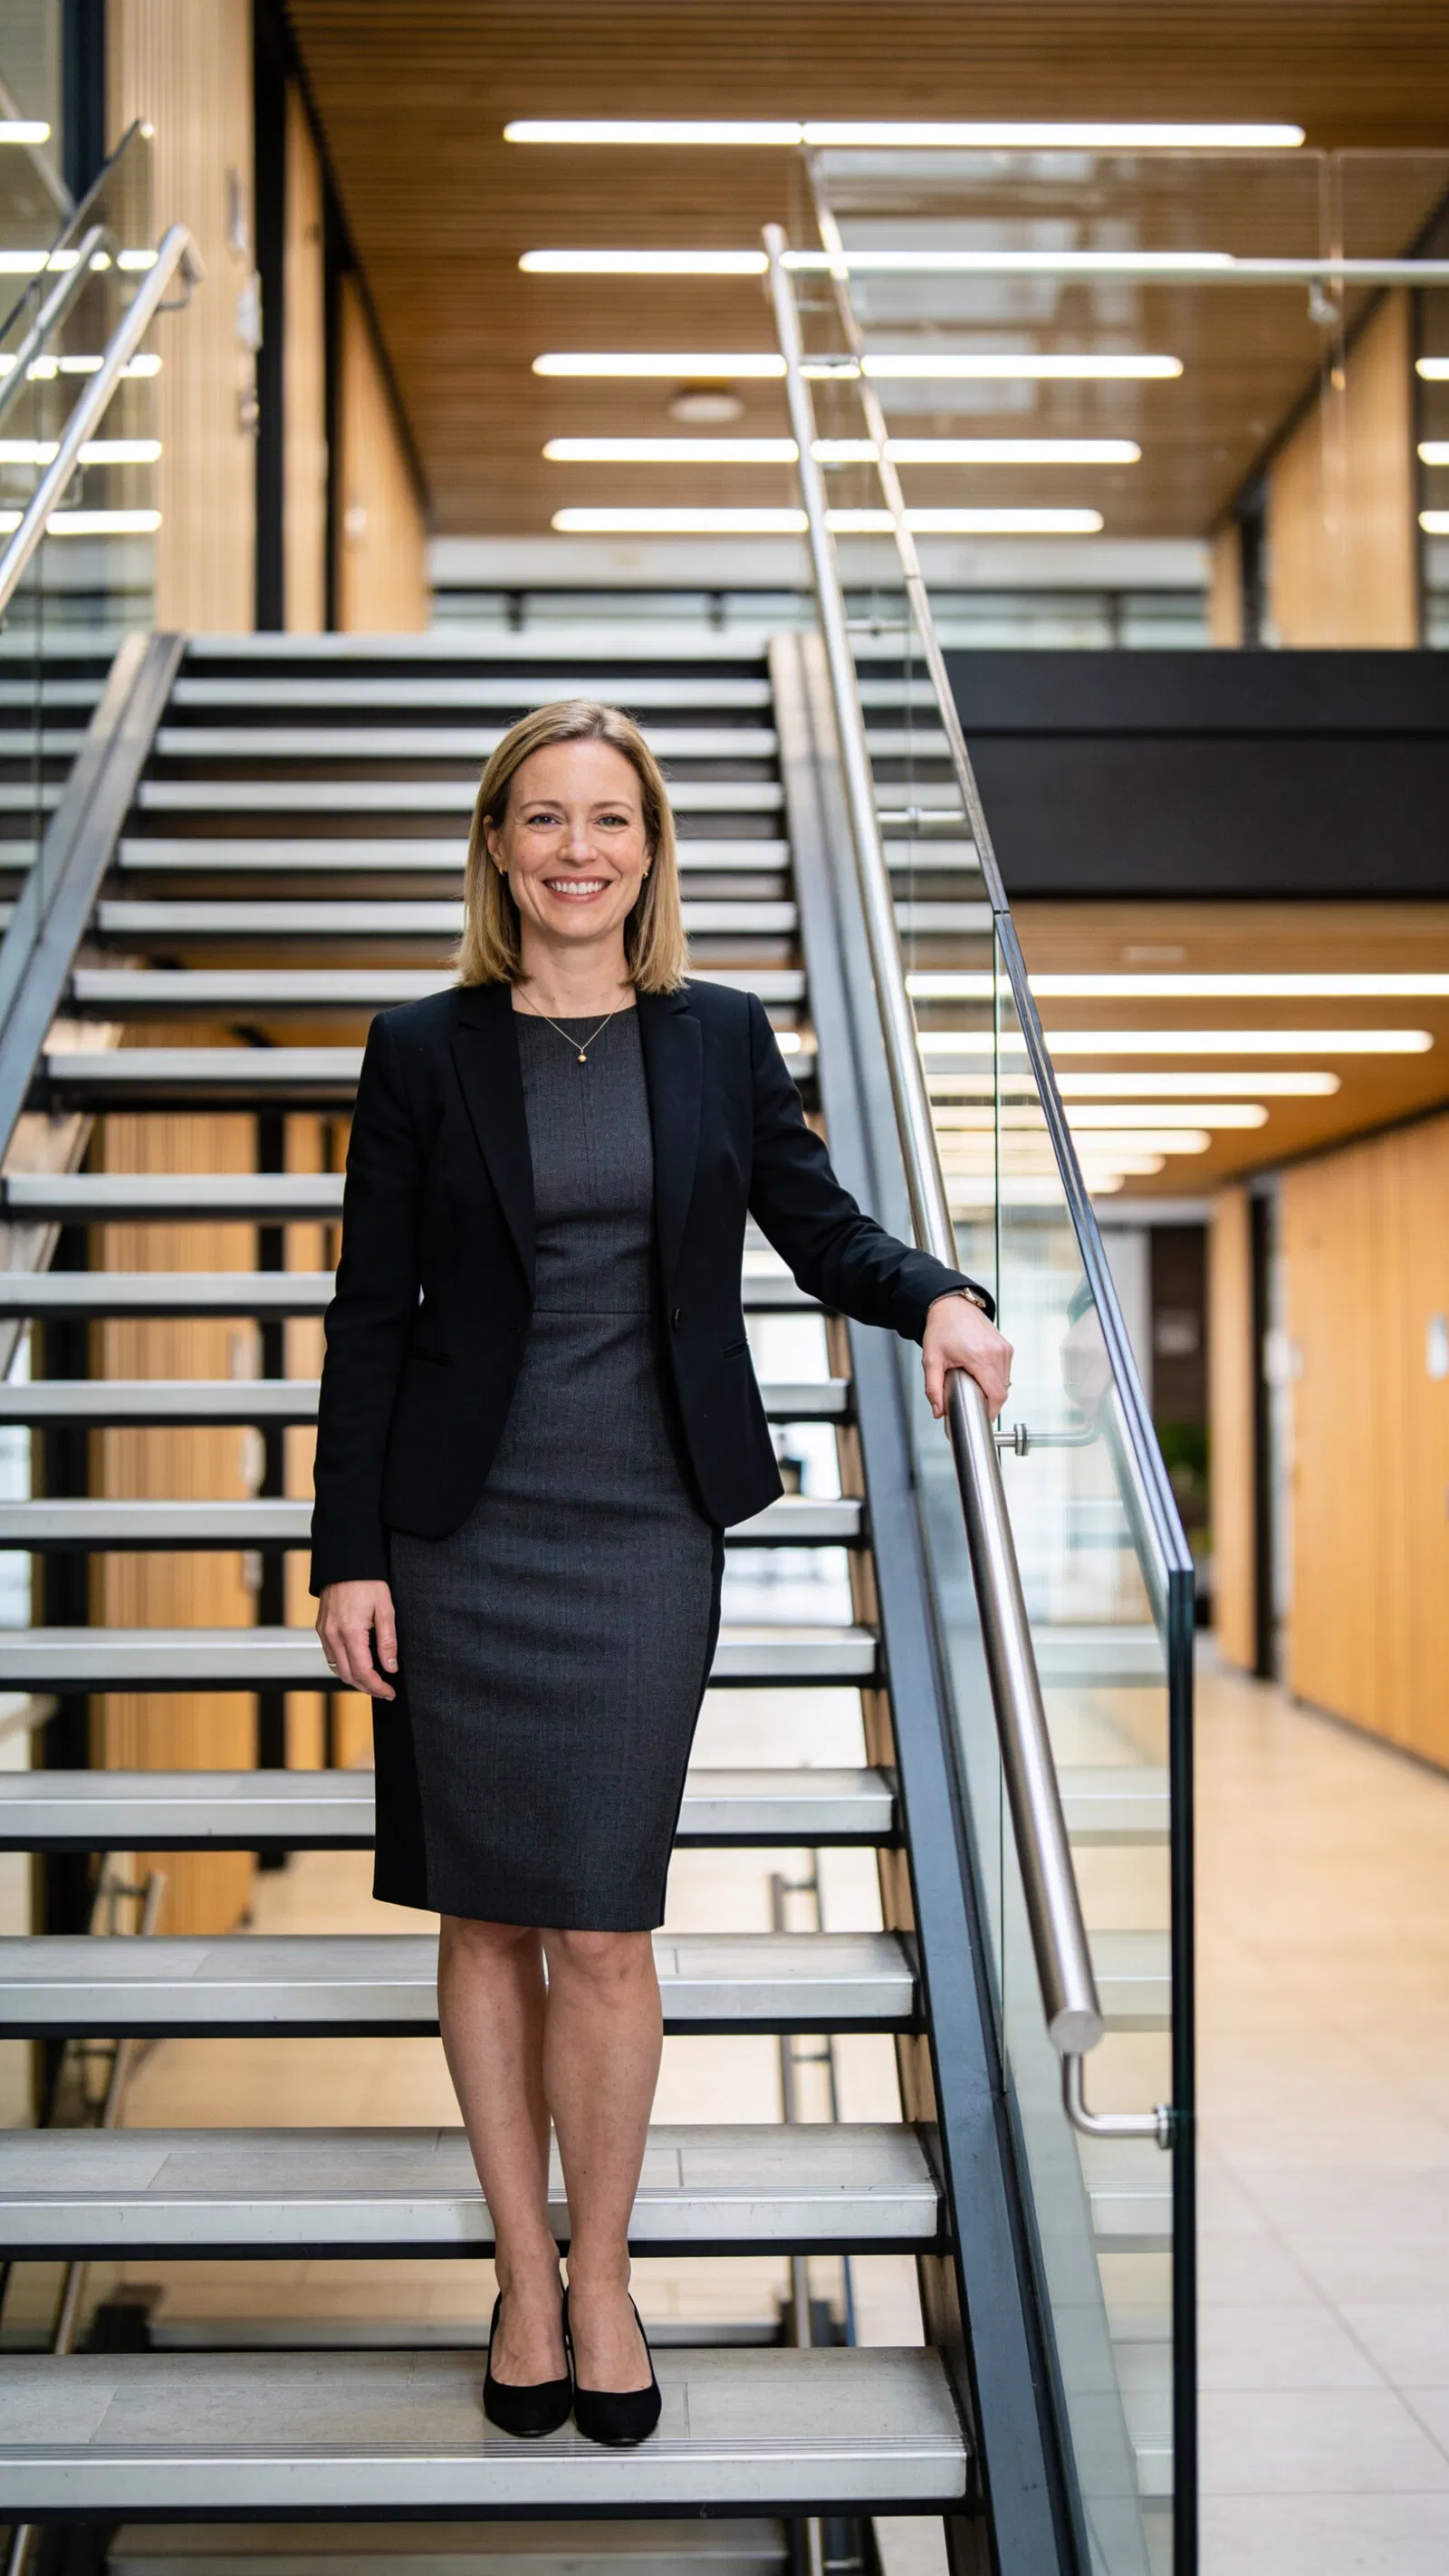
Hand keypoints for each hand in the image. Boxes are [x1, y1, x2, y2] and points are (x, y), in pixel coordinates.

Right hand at [316, 1579, 397, 1699]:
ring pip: (337, 1669)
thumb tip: (390, 1668)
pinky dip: (344, 1667)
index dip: (378, 1687)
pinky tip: (358, 1665)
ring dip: (355, 1680)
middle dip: (367, 1688)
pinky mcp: (321, 1628)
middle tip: (384, 1691)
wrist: (346, 1562)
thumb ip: (388, 1641)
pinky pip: (330, 1656)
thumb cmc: (368, 1582)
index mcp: (350, 1632)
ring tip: (373, 1682)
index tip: (390, 1692)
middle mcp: (332, 1636)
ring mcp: (324, 1633)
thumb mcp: (386, 1609)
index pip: (364, 1672)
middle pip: (348, 1676)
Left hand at [922, 1292, 1012, 1422]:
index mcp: (980, 1357)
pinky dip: (996, 1378)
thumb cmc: (942, 1329)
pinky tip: (981, 1375)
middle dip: (990, 1401)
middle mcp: (997, 1353)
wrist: (952, 1306)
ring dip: (993, 1389)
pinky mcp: (1006, 1347)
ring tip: (975, 1386)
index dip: (991, 1410)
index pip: (996, 1394)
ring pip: (1005, 1382)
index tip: (982, 1416)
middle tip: (973, 1402)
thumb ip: (933, 1388)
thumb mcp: (931, 1360)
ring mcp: (1004, 1349)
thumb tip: (939, 1411)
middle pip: (1002, 1391)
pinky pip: (1006, 1371)